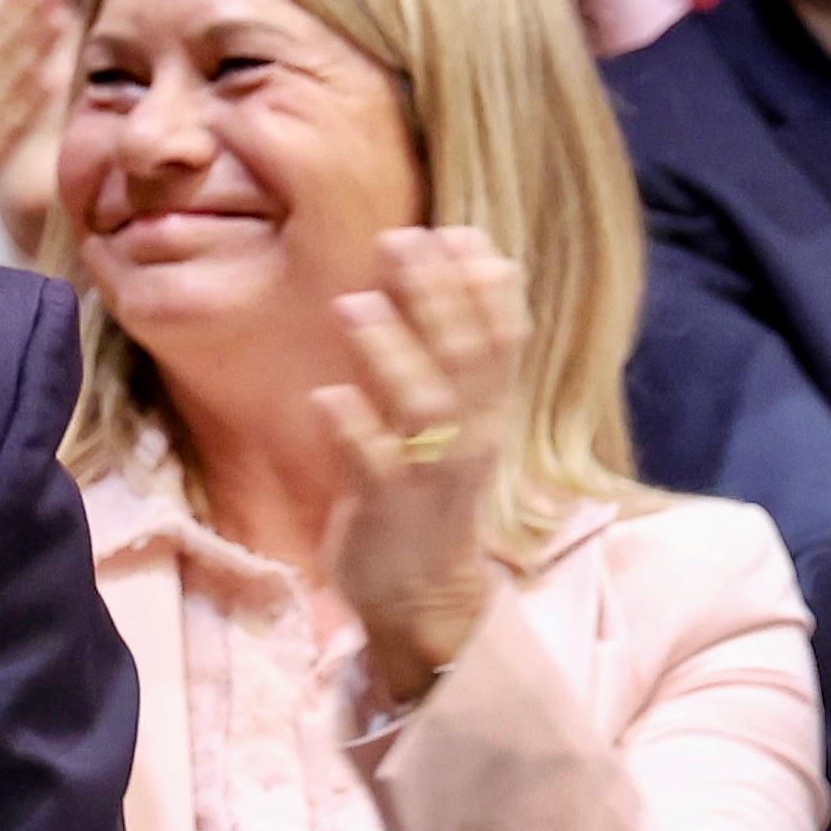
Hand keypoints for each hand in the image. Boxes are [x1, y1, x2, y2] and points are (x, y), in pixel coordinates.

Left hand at [319, 226, 522, 709]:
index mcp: (488, 414)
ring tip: (351, 303)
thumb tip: (480, 269)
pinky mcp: (386, 511)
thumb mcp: (463, 425)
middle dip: (435, 297)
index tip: (456, 232)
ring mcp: (428, 475)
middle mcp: (468, 438)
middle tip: (399, 239)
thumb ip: (465, 356)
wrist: (425, 598)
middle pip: (463, 359)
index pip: (502, 340)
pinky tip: (327, 397)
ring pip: (421, 407)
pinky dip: (353, 431)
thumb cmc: (432, 496)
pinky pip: (373, 467)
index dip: (484, 286)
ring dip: (389, 354)